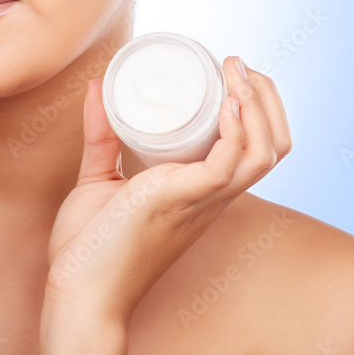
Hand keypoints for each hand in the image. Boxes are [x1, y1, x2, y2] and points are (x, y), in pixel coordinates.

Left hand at [42, 57, 291, 327]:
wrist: (78, 290)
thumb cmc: (90, 246)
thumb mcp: (99, 177)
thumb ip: (101, 135)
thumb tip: (99, 87)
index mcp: (202, 193)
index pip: (258, 150)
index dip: (259, 109)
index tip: (233, 72)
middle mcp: (211, 197)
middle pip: (274, 147)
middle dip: (268, 99)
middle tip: (238, 64)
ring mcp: (200, 200)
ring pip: (263, 152)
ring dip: (257, 105)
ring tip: (237, 72)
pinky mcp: (181, 201)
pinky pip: (227, 165)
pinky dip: (236, 130)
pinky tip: (227, 104)